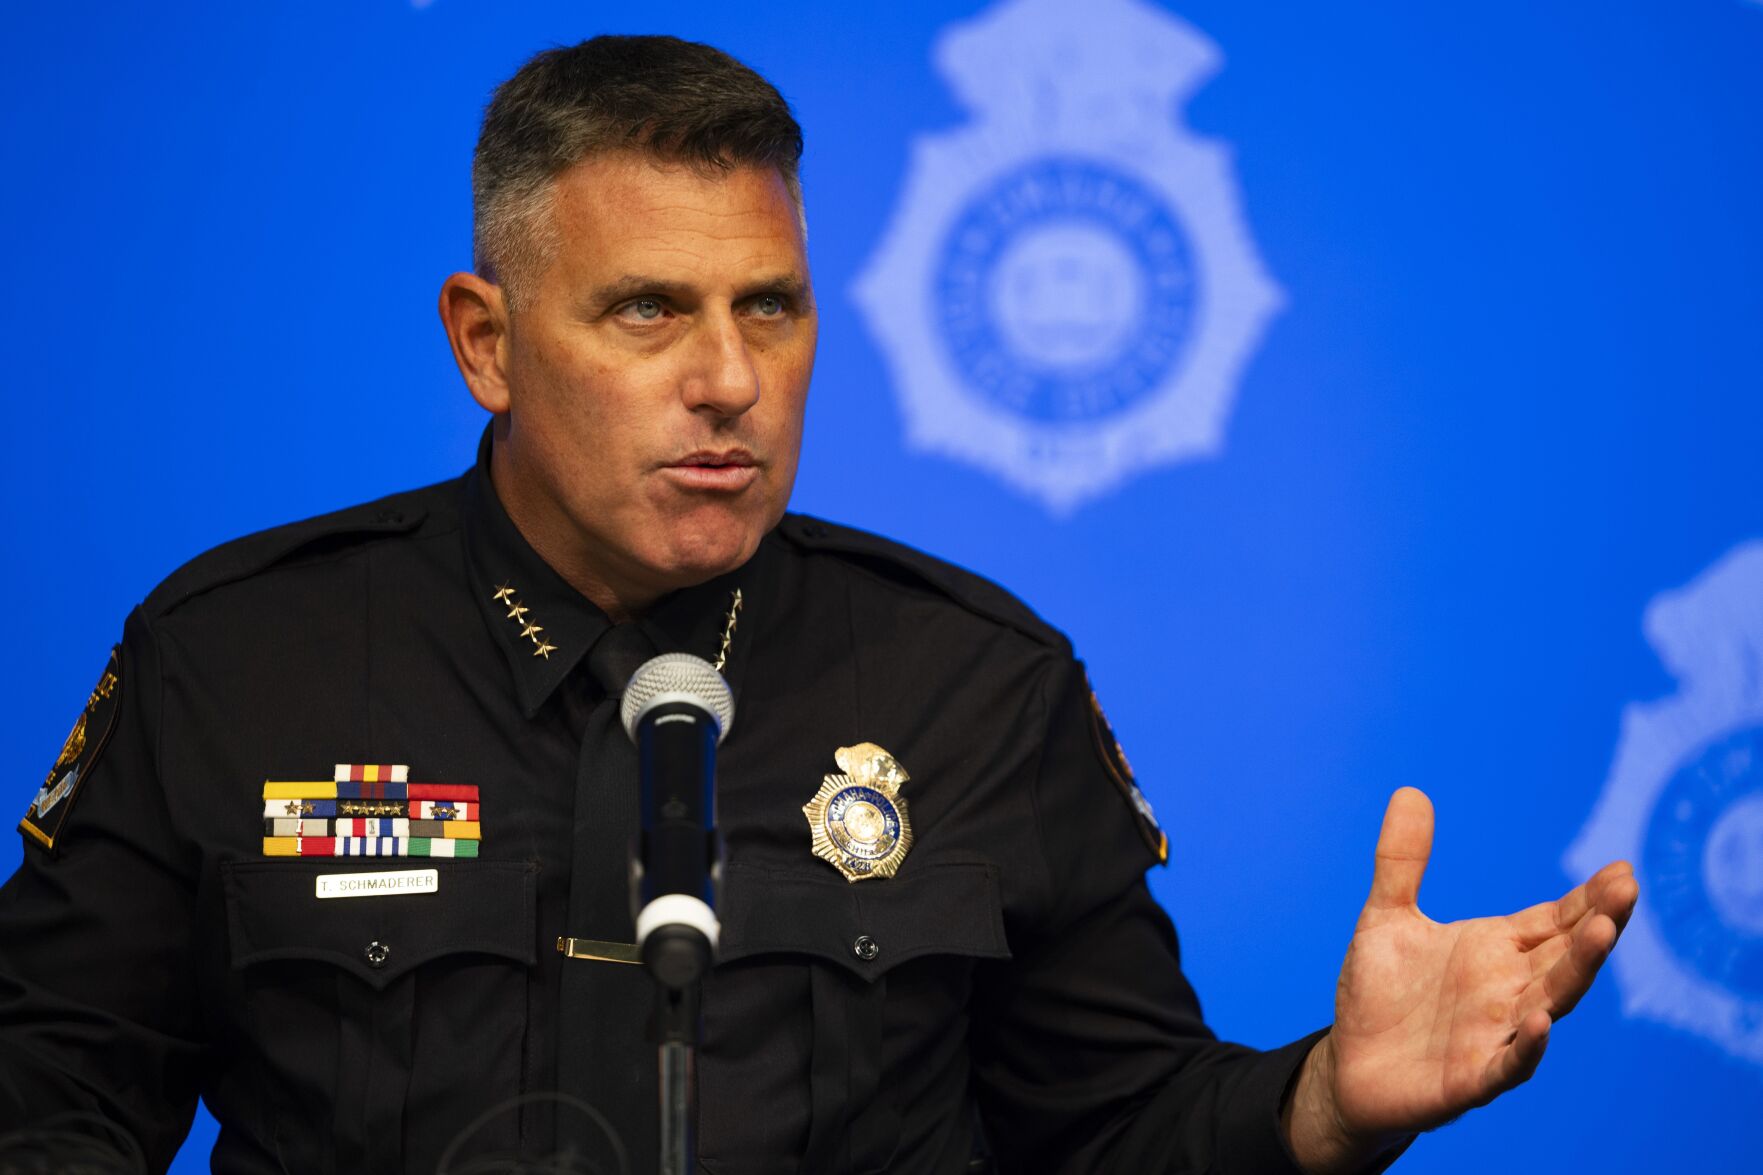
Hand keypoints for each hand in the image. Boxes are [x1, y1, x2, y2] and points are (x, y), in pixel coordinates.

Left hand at [1282, 787, 1638, 1172]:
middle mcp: (1505, 991)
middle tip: (1628, 888)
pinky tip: (1541, 1021)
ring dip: (1576, 971)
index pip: (1553, 921)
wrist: (1349, 1066)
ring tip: (1604, 933)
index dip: (1588, 898)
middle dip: (1597, 924)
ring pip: (1550, 1002)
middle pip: (1564, 955)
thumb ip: (1401, 861)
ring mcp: (1493, 1036)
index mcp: (1494, 951)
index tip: (1622, 870)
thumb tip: (1410, 790)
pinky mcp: (1469, 1079)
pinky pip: (1508, 1066)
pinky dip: (1529, 1047)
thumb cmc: (1379, 994)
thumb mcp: (1386, 917)